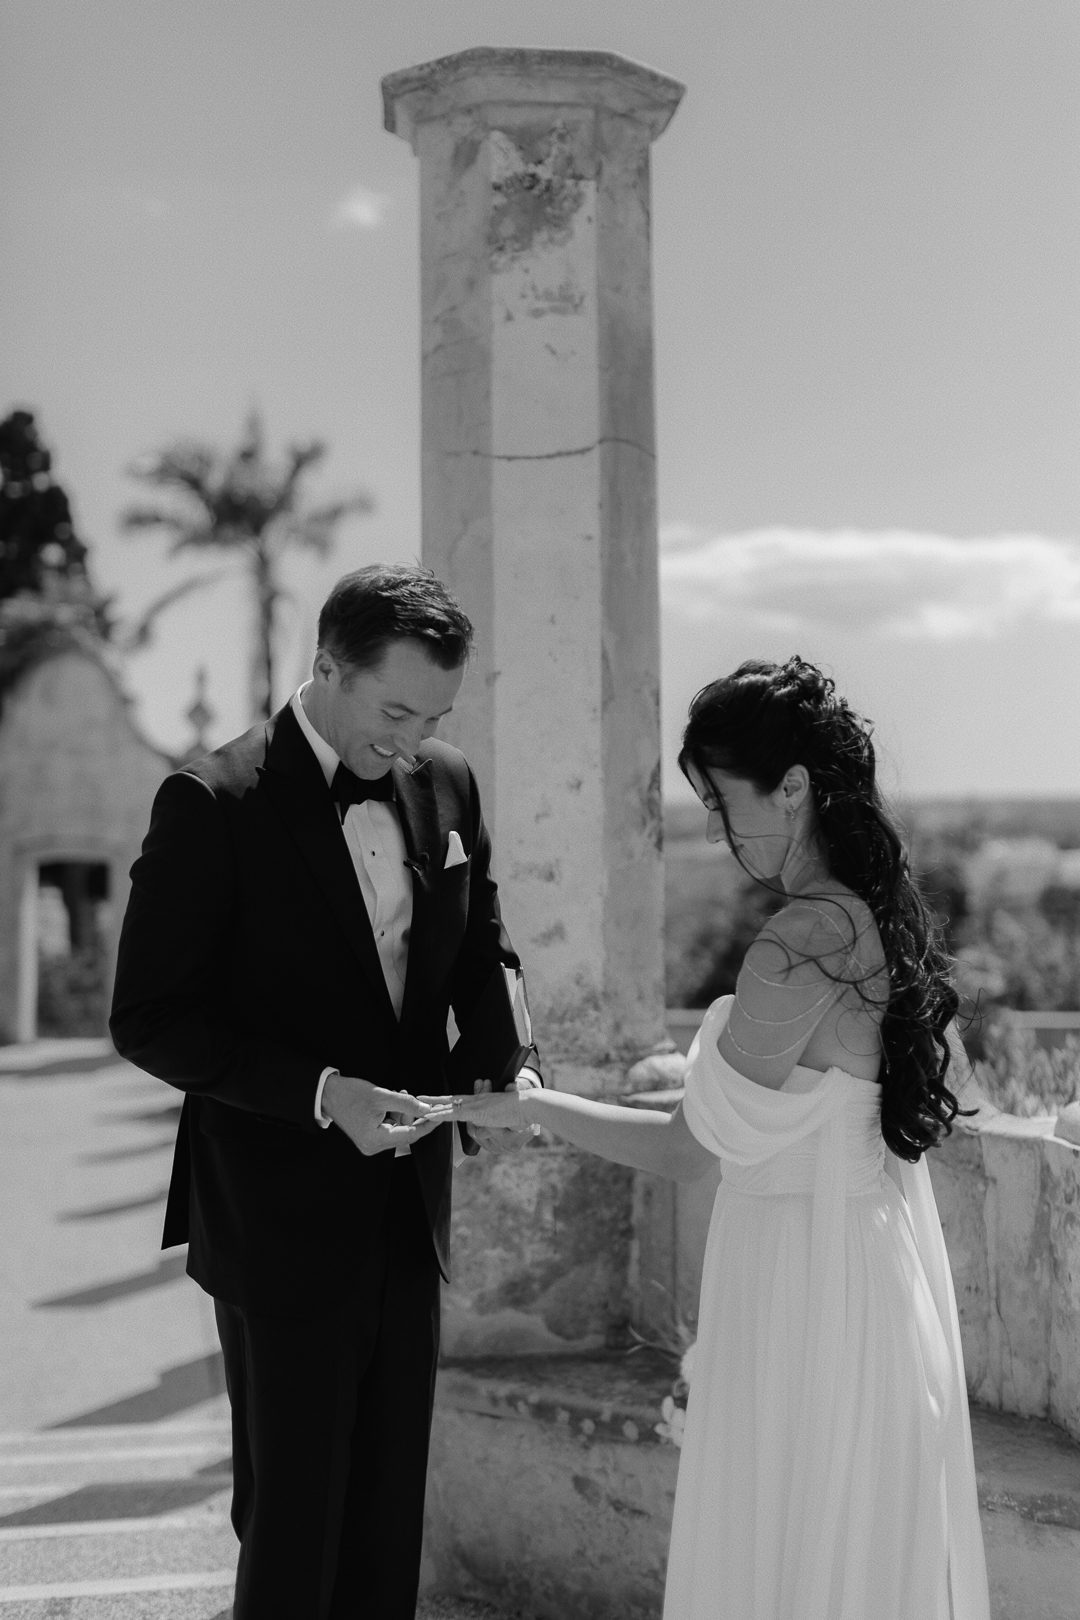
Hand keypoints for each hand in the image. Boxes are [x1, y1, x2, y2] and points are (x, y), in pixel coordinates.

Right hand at [322, 1074, 452, 1155]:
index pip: (410, 1135)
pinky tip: (392, 1102)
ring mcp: (371, 1143)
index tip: (439, 1115)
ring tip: (400, 1094)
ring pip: (399, 1129)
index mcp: (375, 1140)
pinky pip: (390, 1128)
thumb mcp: (381, 1096)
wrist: (329, 1094)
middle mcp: (373, 1146)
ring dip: (404, 1113)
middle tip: (418, 1099)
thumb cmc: (350, 1095)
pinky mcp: (370, 1137)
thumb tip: (426, 1108)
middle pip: (405, 1133)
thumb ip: (406, 1102)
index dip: (426, 1124)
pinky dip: (395, 1115)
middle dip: (413, 1115)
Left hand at [417, 1078, 534, 1146]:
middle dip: (434, 1100)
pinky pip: (455, 1113)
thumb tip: (487, 1125)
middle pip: (450, 1100)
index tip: (435, 1100)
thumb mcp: (504, 1117)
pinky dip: (441, 1114)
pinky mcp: (477, 1112)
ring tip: (420, 1107)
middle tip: (420, 1097)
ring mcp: (476, 1106)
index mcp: (481, 1102)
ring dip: (434, 1107)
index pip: (459, 1100)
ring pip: (450, 1106)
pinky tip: (430, 1114)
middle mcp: (476, 1101)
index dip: (446, 1101)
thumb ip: (494, 1121)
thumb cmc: (520, 1112)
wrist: (528, 1106)